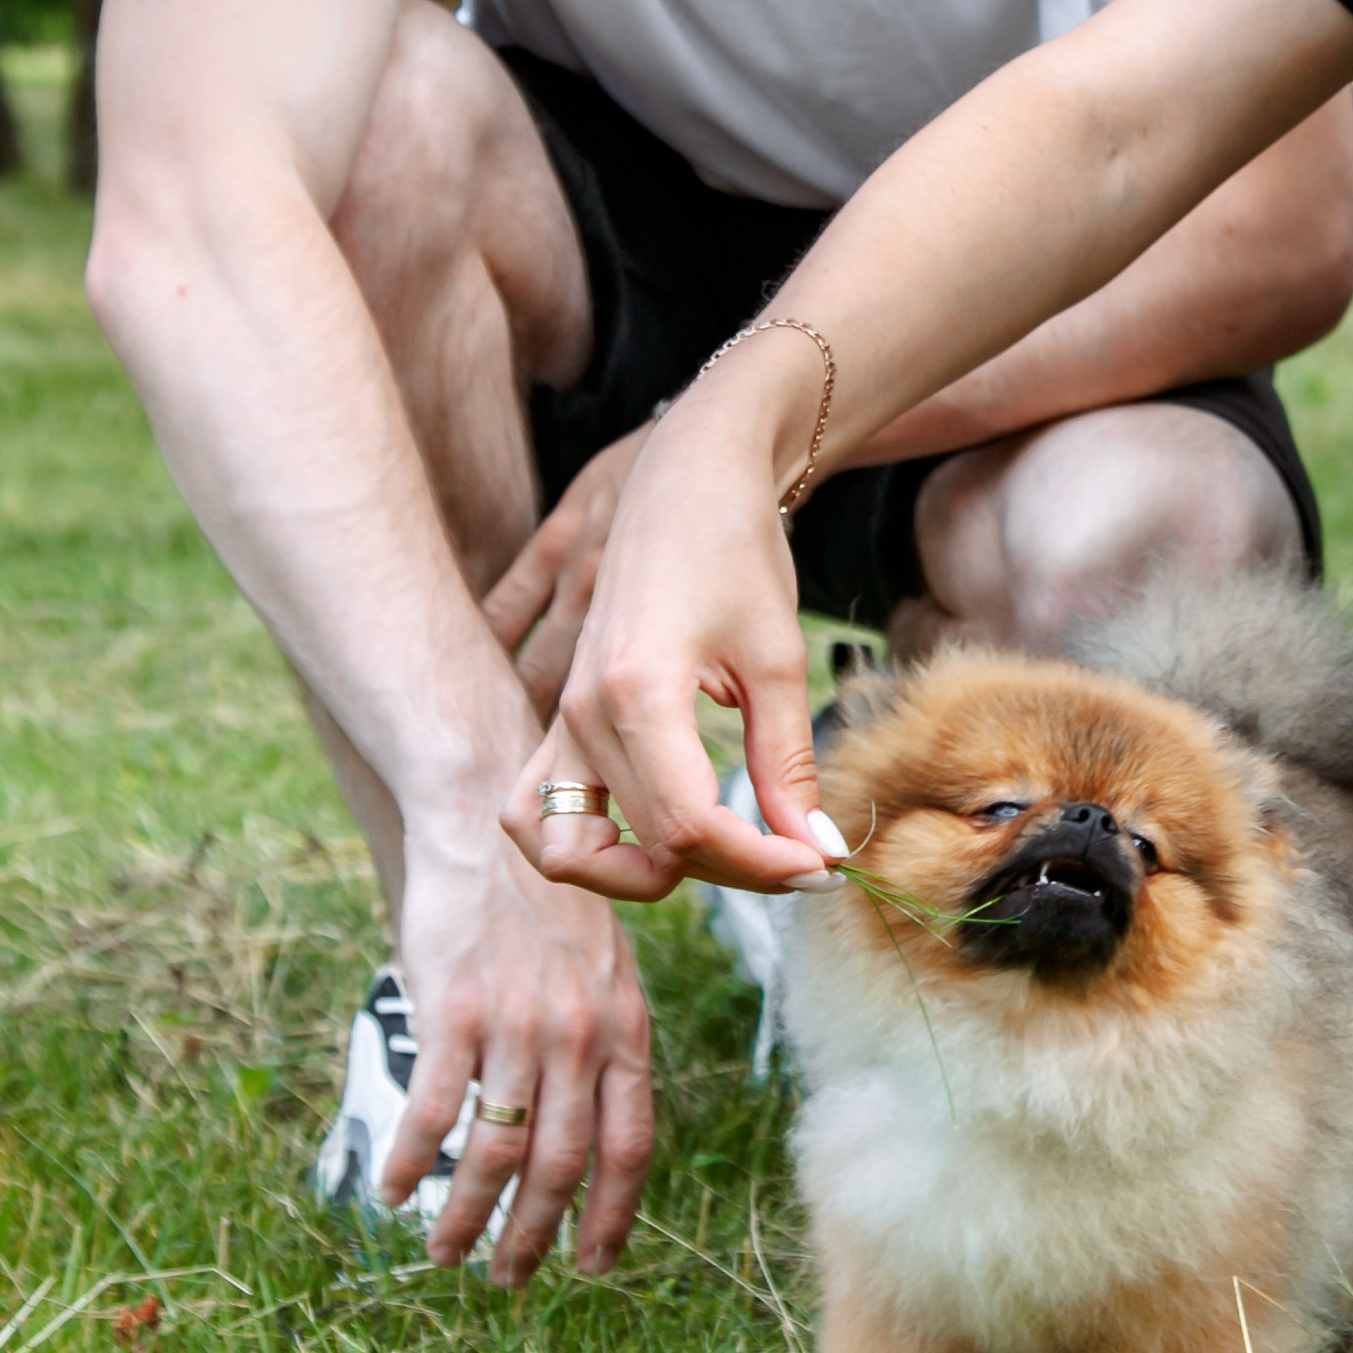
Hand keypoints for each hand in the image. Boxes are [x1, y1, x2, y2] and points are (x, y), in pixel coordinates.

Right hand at [382, 828, 656, 1286]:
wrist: (490, 822)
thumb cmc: (545, 905)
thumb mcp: (604, 972)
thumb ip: (602, 1046)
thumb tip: (588, 1134)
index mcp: (623, 1030)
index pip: (628, 1146)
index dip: (613, 1216)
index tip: (594, 1265)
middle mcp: (578, 1036)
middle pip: (560, 1165)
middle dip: (532, 1235)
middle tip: (506, 1280)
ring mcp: (517, 1025)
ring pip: (496, 1152)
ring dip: (468, 1215)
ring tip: (445, 1252)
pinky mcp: (455, 1010)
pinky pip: (434, 1110)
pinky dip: (412, 1161)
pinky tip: (394, 1191)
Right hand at [501, 374, 836, 904]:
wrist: (687, 477)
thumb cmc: (738, 550)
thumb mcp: (778, 659)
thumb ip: (788, 764)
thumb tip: (811, 851)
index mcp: (638, 691)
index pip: (689, 827)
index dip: (760, 865)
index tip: (817, 863)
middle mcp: (582, 711)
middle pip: (646, 845)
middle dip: (729, 868)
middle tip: (789, 850)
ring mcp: (560, 714)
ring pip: (561, 849)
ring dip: (629, 874)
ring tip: (706, 849)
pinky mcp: (558, 713)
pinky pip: (535, 808)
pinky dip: (583, 842)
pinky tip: (649, 830)